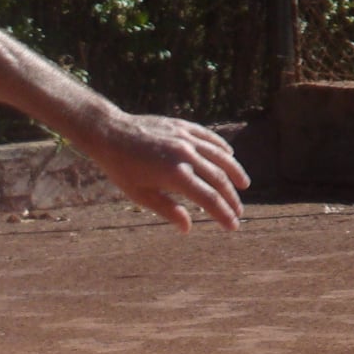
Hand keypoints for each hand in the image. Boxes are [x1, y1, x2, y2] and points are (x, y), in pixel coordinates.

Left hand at [79, 113, 248, 232]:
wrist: (109, 133)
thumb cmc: (121, 168)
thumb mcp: (140, 195)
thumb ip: (167, 210)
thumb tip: (187, 228)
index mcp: (175, 175)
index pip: (209, 199)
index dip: (223, 214)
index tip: (232, 226)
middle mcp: (186, 155)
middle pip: (219, 179)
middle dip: (231, 198)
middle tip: (237, 211)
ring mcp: (186, 138)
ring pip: (220, 156)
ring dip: (234, 172)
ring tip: (243, 185)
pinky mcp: (183, 126)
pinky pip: (209, 138)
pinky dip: (222, 148)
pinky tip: (229, 156)